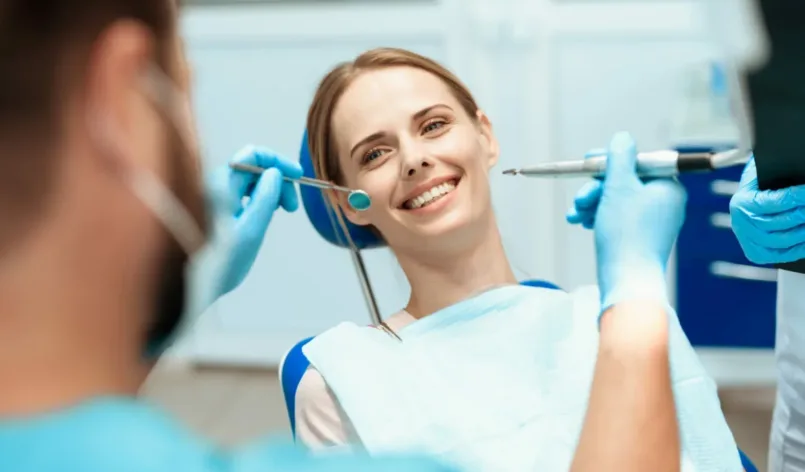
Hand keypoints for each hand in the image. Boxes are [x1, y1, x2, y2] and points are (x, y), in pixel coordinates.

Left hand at [207, 145, 302, 297]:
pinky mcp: (217, 209)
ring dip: (271, 191)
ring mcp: (215, 197)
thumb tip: (275, 173)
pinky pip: (243, 193)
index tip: (298, 176)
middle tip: (292, 208)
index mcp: (221, 185)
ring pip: (250, 181)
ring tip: (282, 212)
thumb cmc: (220, 262)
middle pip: (253, 167)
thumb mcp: (250, 231)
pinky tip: (266, 216)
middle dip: (278, 180)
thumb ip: (264, 199)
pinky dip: (259, 199)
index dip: (278, 161)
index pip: (253, 154)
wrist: (192, 286)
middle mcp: (216, 185)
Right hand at [565, 132, 686, 310]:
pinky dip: (598, 216)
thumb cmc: (625, 233)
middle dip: (596, 187)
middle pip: (624, 180)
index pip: (637, 161)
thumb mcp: (619, 186)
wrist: (627, 280)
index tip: (588, 163)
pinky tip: (581, 223)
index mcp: (668, 186)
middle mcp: (664, 202)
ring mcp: (652, 221)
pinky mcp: (639, 237)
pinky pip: (616, 217)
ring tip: (576, 215)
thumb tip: (623, 137)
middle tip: (580, 198)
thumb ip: (619, 157)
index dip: (609, 161)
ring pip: (616, 199)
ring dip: (592, 202)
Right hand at [729, 157, 804, 264]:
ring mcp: (746, 240)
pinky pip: (777, 255)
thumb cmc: (764, 181)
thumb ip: (779, 175)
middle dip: (801, 215)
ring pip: (778, 241)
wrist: (750, 197)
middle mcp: (740, 223)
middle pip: (775, 224)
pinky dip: (797, 250)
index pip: (773, 202)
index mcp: (741, 203)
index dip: (796, 197)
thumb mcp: (766, 174)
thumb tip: (800, 180)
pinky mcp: (754, 253)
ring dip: (801, 233)